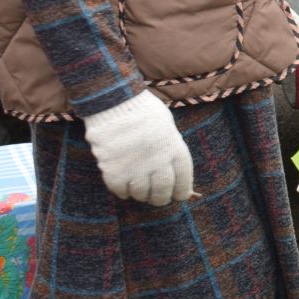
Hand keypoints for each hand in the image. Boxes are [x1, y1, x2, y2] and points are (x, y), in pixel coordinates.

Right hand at [83, 91, 191, 206]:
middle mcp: (158, 161)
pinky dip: (123, 190)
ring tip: (139, 187)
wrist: (114, 101)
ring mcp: (136, 168)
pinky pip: (121, 190)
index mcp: (175, 148)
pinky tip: (123, 183)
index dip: (182, 191)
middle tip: (157, 198)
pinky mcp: (114, 171)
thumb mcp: (167, 126)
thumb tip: (176, 176)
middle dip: (160, 198)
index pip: (183, 180)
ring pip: (141, 194)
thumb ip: (171, 148)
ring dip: (141, 194)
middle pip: (163, 191)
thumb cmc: (143, 110)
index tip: (179, 196)